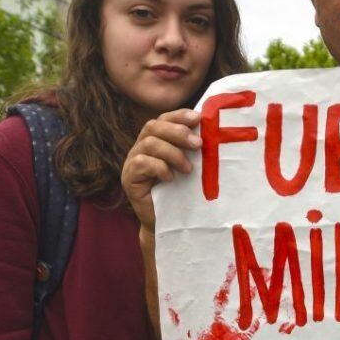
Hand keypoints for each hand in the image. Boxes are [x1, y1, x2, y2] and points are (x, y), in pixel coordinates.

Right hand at [121, 109, 201, 232]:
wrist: (168, 224)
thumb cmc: (181, 194)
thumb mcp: (189, 167)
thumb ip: (193, 150)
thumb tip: (211, 131)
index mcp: (155, 141)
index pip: (163, 119)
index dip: (179, 115)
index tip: (198, 119)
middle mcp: (140, 148)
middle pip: (153, 126)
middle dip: (178, 132)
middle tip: (198, 145)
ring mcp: (132, 162)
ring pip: (149, 144)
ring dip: (173, 153)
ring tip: (188, 169)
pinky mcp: (128, 178)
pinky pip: (141, 163)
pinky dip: (159, 167)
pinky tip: (171, 178)